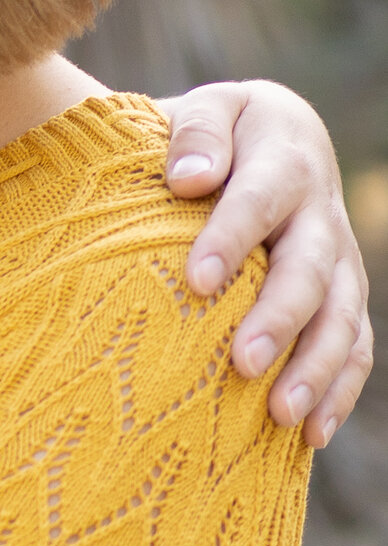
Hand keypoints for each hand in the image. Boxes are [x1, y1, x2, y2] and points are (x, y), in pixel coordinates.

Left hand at [160, 80, 372, 443]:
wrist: (259, 138)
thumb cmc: (212, 134)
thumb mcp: (203, 109)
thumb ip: (194, 133)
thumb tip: (189, 179)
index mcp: (283, 158)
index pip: (259, 199)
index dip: (232, 238)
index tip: (197, 281)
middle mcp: (321, 211)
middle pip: (309, 269)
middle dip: (280, 319)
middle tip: (243, 365)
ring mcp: (338, 258)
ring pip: (342, 316)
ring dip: (316, 368)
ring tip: (281, 417)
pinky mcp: (342, 296)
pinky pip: (354, 346)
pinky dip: (338, 391)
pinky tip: (310, 436)